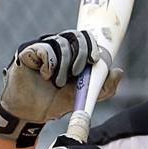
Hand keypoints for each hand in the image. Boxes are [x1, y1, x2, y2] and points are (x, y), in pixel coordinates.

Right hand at [0, 30, 122, 147]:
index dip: (92, 45)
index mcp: (73, 54)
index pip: (86, 38)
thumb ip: (104, 87)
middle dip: (82, 53)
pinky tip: (44, 76)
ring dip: (64, 65)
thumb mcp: (84, 97)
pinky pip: (45, 49)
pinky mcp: (28, 51)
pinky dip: (49, 65)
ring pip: (61, 42)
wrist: (31, 113)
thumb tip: (119, 71)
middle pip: (76, 35)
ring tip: (58, 82)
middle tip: (78, 72)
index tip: (95, 61)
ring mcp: (43, 47)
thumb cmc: (56, 102)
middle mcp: (58, 47)